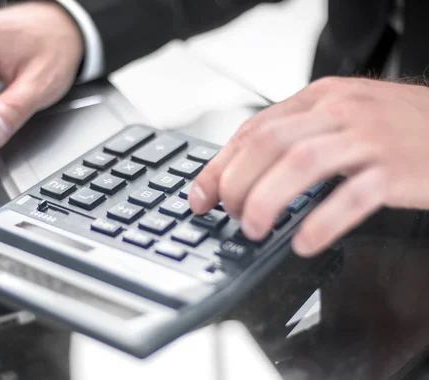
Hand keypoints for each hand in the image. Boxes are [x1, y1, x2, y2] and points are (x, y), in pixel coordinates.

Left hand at [188, 77, 428, 255]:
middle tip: (231, 214)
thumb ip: (296, 136)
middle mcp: (339, 112)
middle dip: (238, 184)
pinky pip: (351, 197)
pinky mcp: (396, 170)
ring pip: (302, 163)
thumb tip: (242, 172)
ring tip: (255, 229)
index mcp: (319, 99)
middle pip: (269, 144)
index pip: (253, 129)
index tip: (200, 195)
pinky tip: (304, 242)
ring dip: (268, 200)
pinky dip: (322, 223)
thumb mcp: (341, 117)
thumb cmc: (396, 127)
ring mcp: (368, 139)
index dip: (220, 166)